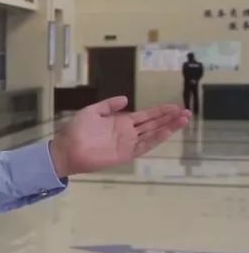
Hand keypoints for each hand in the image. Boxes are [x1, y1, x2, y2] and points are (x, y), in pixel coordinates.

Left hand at [49, 96, 190, 177]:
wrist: (66, 148)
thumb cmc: (76, 130)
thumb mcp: (92, 111)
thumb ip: (108, 105)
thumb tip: (125, 99)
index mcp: (120, 122)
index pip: (145, 116)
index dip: (160, 111)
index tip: (175, 106)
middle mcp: (127, 133)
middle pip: (153, 124)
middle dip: (169, 118)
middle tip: (186, 111)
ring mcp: (128, 143)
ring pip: (153, 134)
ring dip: (168, 127)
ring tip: (184, 119)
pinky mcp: (125, 153)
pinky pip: (144, 145)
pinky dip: (156, 138)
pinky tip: (168, 131)